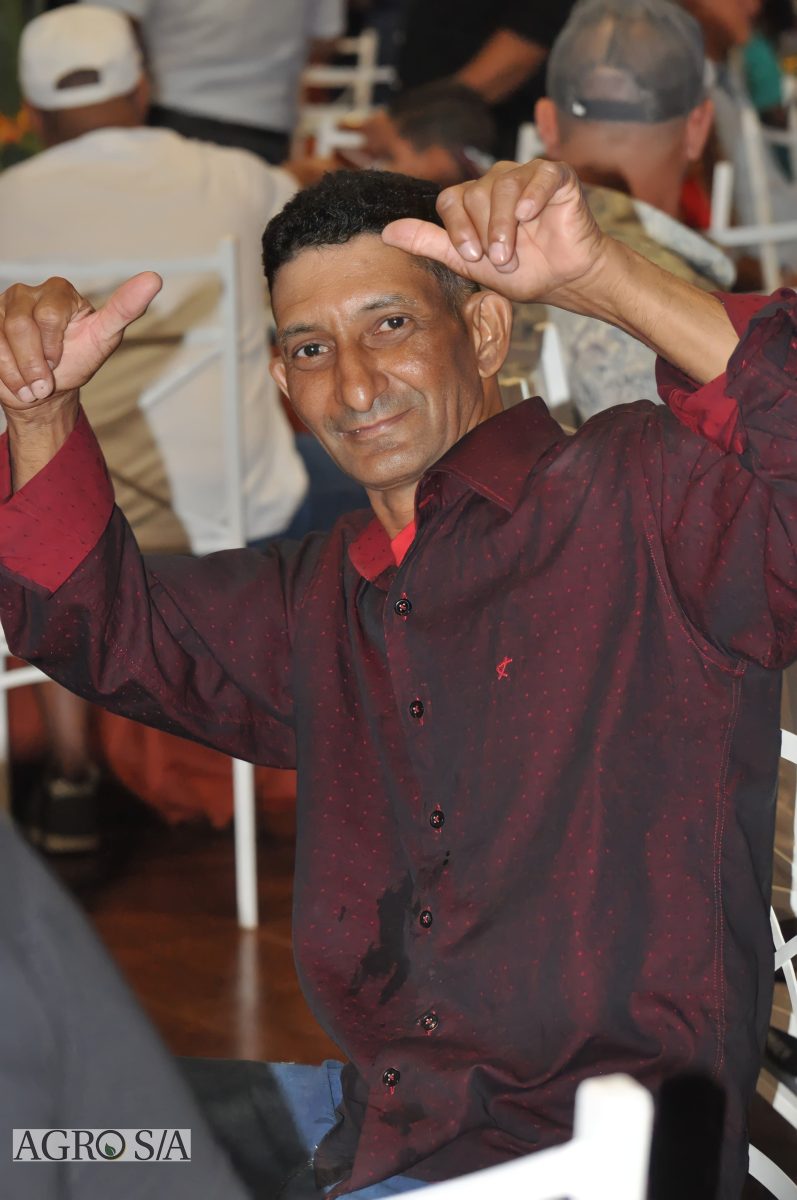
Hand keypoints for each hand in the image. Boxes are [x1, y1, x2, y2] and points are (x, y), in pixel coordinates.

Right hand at [0, 272, 161, 417]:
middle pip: (20, 328)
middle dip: (34, 364)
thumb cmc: (77, 361)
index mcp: (59, 291)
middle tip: (45, 380)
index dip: (52, 347)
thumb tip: (153, 279)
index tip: (60, 361)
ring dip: (18, 373)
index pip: (49, 316)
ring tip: (31, 382)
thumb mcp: (105, 339)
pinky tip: (14, 377)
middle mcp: (27, 292)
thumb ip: (125, 309)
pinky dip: (2, 373)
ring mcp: (1, 306)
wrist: (46, 391)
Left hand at [381, 158, 606, 305]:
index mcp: (474, 199)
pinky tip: (530, 217)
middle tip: (500, 260)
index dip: (458, 227)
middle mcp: (496, 181)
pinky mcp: (557, 175)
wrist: (565, 279)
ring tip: (512, 253)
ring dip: (504, 224)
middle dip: (485, 232)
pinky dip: (532, 195)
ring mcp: (526, 175)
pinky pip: (540, 174)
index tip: (472, 255)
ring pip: (503, 185)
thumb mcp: (469, 262)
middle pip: (475, 192)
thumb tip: (386, 233)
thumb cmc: (521, 272)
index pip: (451, 199)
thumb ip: (430, 244)